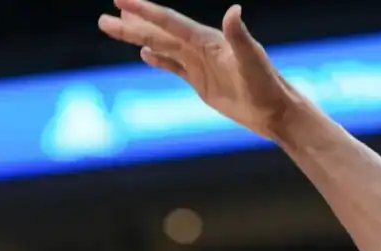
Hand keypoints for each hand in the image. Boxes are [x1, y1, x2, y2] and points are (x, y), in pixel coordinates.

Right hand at [100, 0, 304, 140]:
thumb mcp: (252, 61)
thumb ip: (239, 36)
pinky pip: (174, 67)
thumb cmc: (267, 86)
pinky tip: (145, 54)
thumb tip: (233, 10)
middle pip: (159, 32)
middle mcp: (201, 48)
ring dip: (138, 38)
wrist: (276, 111)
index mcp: (208, 40)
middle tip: (104, 17)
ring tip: (115, 28)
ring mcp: (200, 65)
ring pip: (162, 47)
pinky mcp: (201, 83)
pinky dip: (158, 59)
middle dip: (131, 24)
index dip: (144, 10)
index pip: (169, 22)